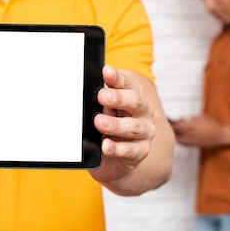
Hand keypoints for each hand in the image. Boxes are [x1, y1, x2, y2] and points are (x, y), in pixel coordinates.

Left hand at [89, 65, 157, 183]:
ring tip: (99, 122)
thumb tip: (84, 93)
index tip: (106, 71)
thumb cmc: (108, 128)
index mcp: (134, 96)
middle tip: (102, 96)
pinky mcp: (141, 151)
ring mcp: (145, 132)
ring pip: (134, 127)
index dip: (117, 78)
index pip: (127, 83)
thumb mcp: (101, 111)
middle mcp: (143, 112)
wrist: (115, 159)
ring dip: (116, 124)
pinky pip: (130, 150)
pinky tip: (105, 146)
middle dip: (118, 98)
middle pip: (136, 101)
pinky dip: (117, 148)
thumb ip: (98, 102)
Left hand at [171, 115, 225, 148]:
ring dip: (175, 135)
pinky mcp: (194, 146)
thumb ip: (189, 119)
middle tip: (169, 126)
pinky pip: (183, 143)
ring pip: (177, 140)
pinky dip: (180, 140)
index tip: (168, 121)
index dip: (170, 124)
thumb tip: (181, 120)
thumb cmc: (212, 124)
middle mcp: (189, 135)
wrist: (221, 135)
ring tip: (175, 131)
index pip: (175, 126)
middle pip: (174, 134)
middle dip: (171, 130)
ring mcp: (191, 141)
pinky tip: (180, 136)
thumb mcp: (200, 117)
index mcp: (190, 126)